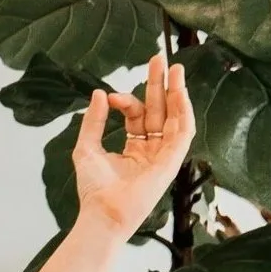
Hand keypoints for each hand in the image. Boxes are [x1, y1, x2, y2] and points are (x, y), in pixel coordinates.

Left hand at [73, 51, 193, 239]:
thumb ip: (93, 121)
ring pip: (175, 118)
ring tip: (174, 68)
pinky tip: (180, 93)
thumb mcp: (86, 147)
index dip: (126, 101)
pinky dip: (183, 112)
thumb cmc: (94, 189)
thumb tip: (98, 93)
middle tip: (159, 59)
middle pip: (160, 111)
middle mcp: (152, 151)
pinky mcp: (172, 162)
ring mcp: (163, 156)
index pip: (137, 116)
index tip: (110, 96)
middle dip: (160, 85)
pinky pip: (183, 133)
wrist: (102, 212)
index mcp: (134, 150)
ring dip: (176, 93)